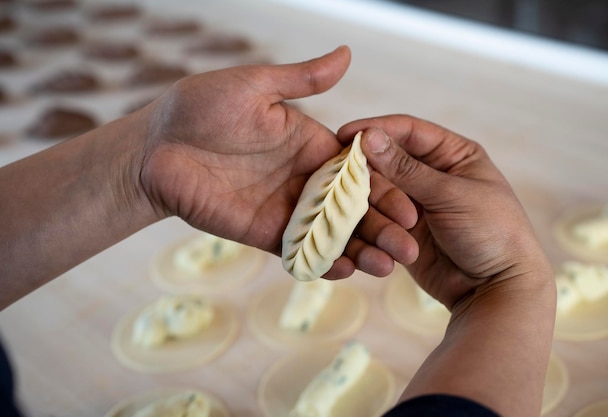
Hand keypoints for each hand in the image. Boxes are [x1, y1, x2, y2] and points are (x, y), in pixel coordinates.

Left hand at [136, 48, 416, 277]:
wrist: (153, 147)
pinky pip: (297, 251)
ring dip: (361, 250)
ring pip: (331, 234)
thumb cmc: (200, 107)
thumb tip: (347, 54)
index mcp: (311, 146)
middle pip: (352, 209)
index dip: (387, 190)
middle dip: (383, 228)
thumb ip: (303, 80)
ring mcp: (285, 209)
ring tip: (388, 266)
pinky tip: (346, 271)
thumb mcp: (255, 86)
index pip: (359, 172)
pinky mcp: (261, 232)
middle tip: (411, 249)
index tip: (414, 208)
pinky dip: (321, 262)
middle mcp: (304, 180)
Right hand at [338, 115, 549, 307]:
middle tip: (342, 182)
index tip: (344, 136)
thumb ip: (406, 169)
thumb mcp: (449, 195)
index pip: (408, 131)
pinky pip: (375, 223)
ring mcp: (414, 205)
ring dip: (372, 209)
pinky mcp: (401, 232)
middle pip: (385, 164)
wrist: (496, 290)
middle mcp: (430, 176)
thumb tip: (369, 136)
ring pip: (376, 195)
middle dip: (369, 176)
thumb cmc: (491, 233)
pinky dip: (368, 229)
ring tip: (369, 221)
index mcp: (452, 155)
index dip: (375, 130)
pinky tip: (359, 235)